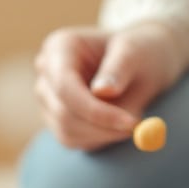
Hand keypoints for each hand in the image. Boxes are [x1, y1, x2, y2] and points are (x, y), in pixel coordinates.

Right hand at [33, 23, 182, 149]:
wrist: (142, 61)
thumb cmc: (140, 51)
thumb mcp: (137, 53)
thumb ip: (119, 69)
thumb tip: (101, 91)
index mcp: (59, 47)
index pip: (65, 86)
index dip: (95, 110)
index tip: (131, 123)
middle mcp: (46, 72)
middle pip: (64, 113)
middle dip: (103, 126)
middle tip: (139, 127)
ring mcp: (47, 97)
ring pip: (68, 131)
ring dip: (104, 135)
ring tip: (132, 119)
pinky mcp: (55, 118)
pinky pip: (73, 140)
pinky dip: (99, 139)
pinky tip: (118, 123)